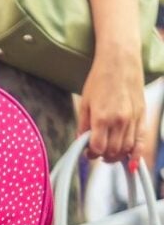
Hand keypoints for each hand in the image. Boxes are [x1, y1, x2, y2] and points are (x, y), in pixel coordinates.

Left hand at [79, 47, 144, 162]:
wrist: (120, 62)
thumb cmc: (99, 80)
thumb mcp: (85, 102)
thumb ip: (83, 125)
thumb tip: (81, 142)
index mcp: (101, 117)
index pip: (97, 147)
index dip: (91, 154)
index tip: (87, 152)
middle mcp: (119, 121)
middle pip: (112, 151)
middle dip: (103, 156)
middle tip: (97, 152)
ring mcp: (133, 119)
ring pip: (126, 149)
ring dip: (117, 156)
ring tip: (109, 153)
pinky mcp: (142, 116)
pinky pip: (141, 141)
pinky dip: (136, 154)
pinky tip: (132, 162)